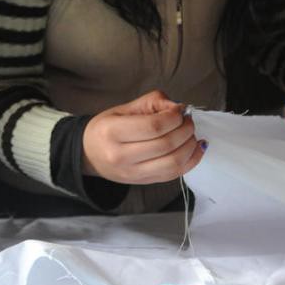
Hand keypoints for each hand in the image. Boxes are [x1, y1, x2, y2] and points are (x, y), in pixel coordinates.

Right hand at [81, 90, 204, 184]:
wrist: (89, 154)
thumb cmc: (106, 128)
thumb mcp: (123, 108)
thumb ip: (152, 102)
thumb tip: (178, 106)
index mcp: (112, 132)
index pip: (153, 126)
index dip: (173, 117)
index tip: (180, 110)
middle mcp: (121, 156)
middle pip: (165, 145)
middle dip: (185, 130)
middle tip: (187, 120)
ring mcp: (133, 173)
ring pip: (173, 163)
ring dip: (190, 146)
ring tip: (190, 134)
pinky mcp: (144, 182)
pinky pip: (174, 175)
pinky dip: (191, 160)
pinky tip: (195, 148)